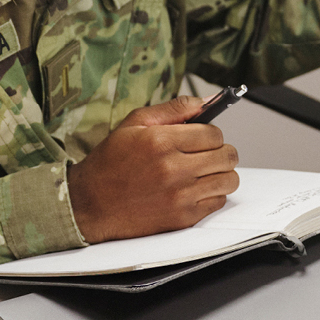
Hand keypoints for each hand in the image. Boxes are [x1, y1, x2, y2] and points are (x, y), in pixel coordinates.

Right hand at [68, 96, 241, 243]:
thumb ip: (173, 109)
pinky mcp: (183, 218)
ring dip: (220, 173)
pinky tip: (195, 189)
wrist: (91, 203)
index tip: (202, 137)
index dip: (210, 133)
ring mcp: (180, 196)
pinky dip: (212, 194)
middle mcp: (173, 169)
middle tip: (206, 153)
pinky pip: (219, 201)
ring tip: (203, 171)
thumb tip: (205, 102)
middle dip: (220, 151)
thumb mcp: (134, 124)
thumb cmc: (110, 163)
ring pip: (229, 180)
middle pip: (227, 156)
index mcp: (161, 142)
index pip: (214, 133)